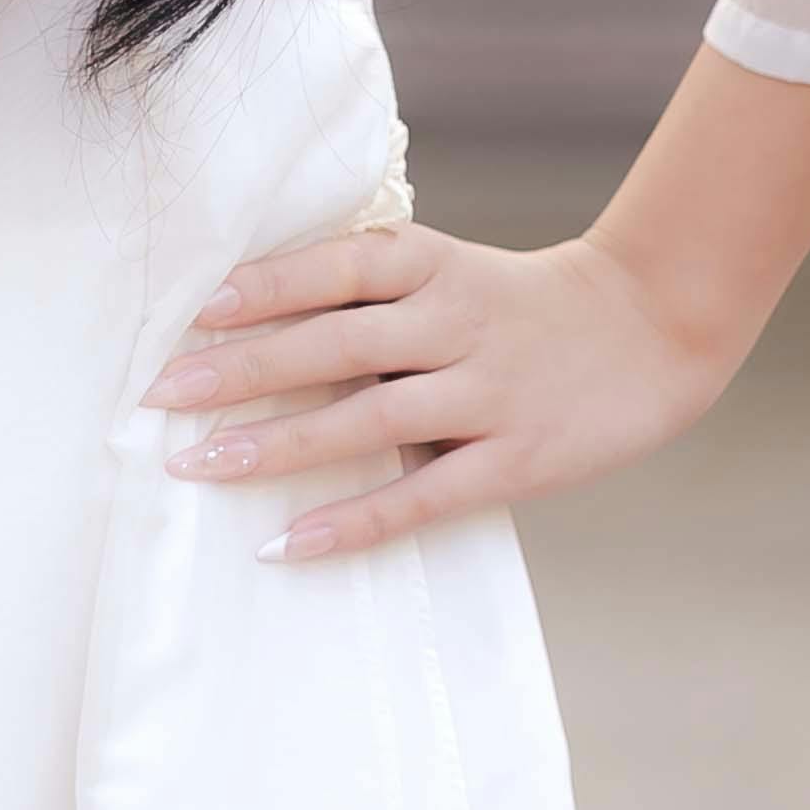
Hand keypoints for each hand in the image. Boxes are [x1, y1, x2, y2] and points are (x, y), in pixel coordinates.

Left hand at [139, 211, 742, 563]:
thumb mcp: (450, 269)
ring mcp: (486, 393)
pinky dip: (352, 521)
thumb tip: (248, 316)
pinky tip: (289, 543)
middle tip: (160, 394)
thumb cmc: (520, 303)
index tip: (189, 313)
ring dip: (277, 444)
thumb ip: (370, 288)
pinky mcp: (514, 459)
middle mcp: (454, 322)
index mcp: (433, 265)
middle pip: (333, 343)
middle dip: (240, 370)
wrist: (650, 327)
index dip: (261, 288)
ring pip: (366, 419)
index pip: (333, 269)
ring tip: (200, 463)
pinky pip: (420, 497)